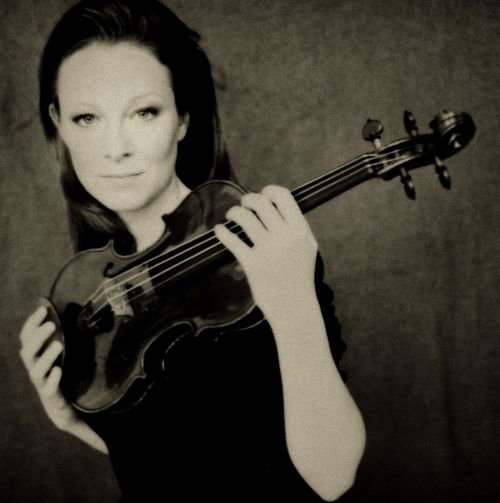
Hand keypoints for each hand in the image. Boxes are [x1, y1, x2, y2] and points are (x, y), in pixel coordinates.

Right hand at [19, 306, 78, 430]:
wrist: (60, 404)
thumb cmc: (58, 370)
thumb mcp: (57, 350)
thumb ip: (57, 332)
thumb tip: (57, 306)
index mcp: (34, 354)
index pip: (27, 336)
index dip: (32, 322)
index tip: (43, 309)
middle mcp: (34, 367)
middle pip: (28, 352)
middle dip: (38, 337)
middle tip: (52, 325)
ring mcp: (41, 382)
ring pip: (37, 371)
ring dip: (46, 357)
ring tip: (59, 345)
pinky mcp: (52, 395)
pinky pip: (49, 389)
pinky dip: (53, 380)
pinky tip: (59, 371)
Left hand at [214, 185, 317, 318]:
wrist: (295, 309)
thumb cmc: (300, 277)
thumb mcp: (308, 248)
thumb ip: (296, 227)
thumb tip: (277, 206)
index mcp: (301, 231)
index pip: (283, 196)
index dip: (269, 191)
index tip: (262, 194)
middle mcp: (285, 237)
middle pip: (261, 203)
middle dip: (248, 200)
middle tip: (243, 205)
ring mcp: (269, 251)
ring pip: (245, 218)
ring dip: (234, 212)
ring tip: (231, 216)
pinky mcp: (253, 265)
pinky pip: (232, 240)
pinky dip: (223, 233)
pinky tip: (220, 231)